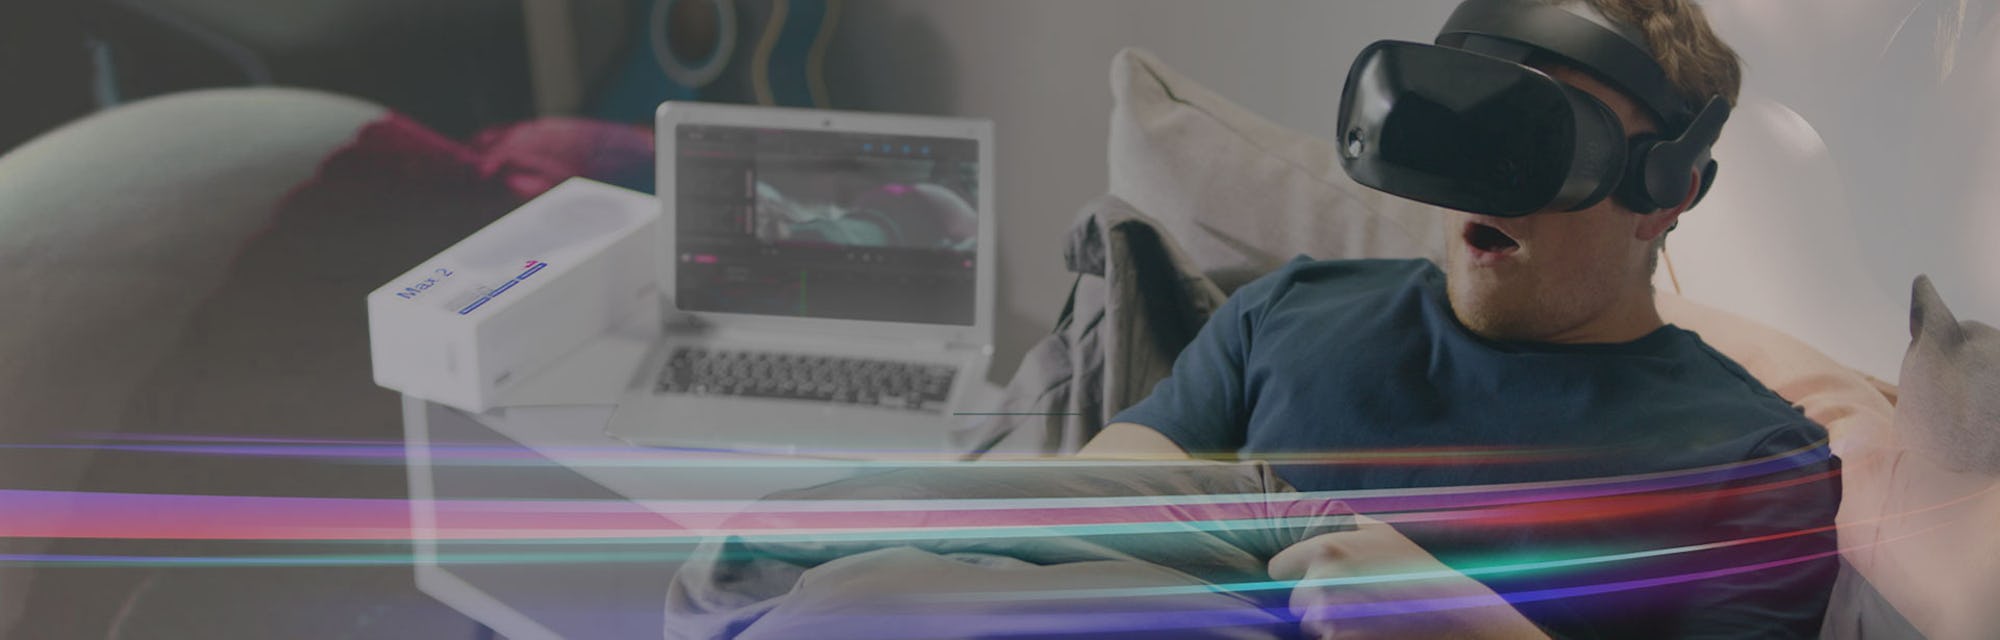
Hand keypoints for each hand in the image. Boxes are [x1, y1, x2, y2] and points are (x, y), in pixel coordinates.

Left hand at [1267, 514, 1547, 639]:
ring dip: (1328, 623)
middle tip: (1356, 601)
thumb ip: (1344, 524)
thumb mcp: (1383, 534)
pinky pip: (1324, 638)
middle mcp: (1321, 578)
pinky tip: (1370, 629)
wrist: (1452, 614)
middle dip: (1316, 602)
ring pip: (1308, 623)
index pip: (1278, 567)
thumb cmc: (1417, 572)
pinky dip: (1341, 637)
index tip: (1319, 579)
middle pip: (1295, 599)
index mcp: (1326, 548)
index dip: (1296, 574)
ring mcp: (1328, 613)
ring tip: (1367, 614)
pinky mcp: (1338, 638)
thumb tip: (1314, 512)